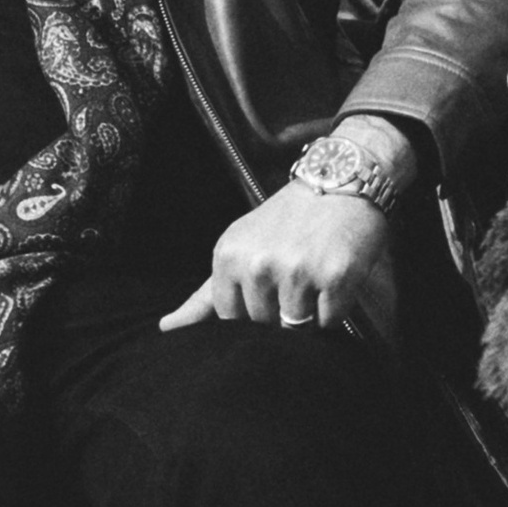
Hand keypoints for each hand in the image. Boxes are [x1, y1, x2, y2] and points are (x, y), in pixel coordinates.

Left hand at [160, 134, 416, 336]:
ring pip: (298, 327)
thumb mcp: (238, 247)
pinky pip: (330, 321)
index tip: (267, 283)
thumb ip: (204, 296)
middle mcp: (258, 264)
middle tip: (295, 272)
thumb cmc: (288, 219)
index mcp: (228, 257)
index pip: (231, 319)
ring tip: (313, 274)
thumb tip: (166, 328)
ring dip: (310, 311)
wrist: (341, 178)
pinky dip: (336, 306)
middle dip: (281, 311)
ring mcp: (297, 270)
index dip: (252, 311)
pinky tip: (334, 274)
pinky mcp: (335, 275)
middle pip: (265, 327)